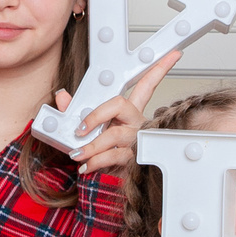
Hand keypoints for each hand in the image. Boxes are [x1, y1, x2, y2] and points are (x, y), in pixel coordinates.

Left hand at [63, 49, 180, 172]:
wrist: (112, 181)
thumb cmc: (105, 152)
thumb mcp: (90, 130)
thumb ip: (75, 112)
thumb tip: (62, 96)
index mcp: (130, 112)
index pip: (146, 86)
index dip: (159, 70)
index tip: (173, 55)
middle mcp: (137, 123)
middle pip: (120, 104)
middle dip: (96, 115)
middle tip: (80, 128)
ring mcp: (136, 140)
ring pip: (113, 135)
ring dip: (91, 146)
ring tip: (78, 153)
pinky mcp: (133, 158)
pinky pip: (112, 156)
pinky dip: (95, 161)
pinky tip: (87, 165)